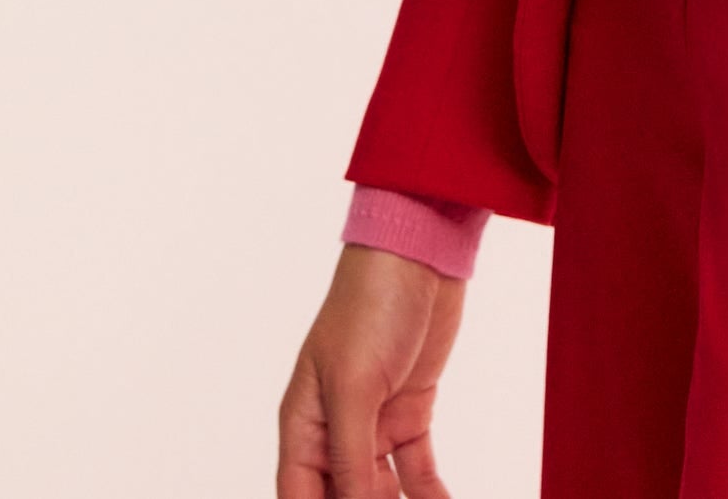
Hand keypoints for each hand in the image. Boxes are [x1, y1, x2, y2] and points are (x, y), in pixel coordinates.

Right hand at [277, 245, 464, 498]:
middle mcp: (335, 429)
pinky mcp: (411, 412)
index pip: (299, 495)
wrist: (421, 253)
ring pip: (379, 492)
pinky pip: (416, 471)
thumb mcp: (354, 385)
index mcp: (304, 422)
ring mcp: (374, 422)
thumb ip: (350, 455)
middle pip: (339, 496)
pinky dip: (428, 495)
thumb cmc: (369, 304)